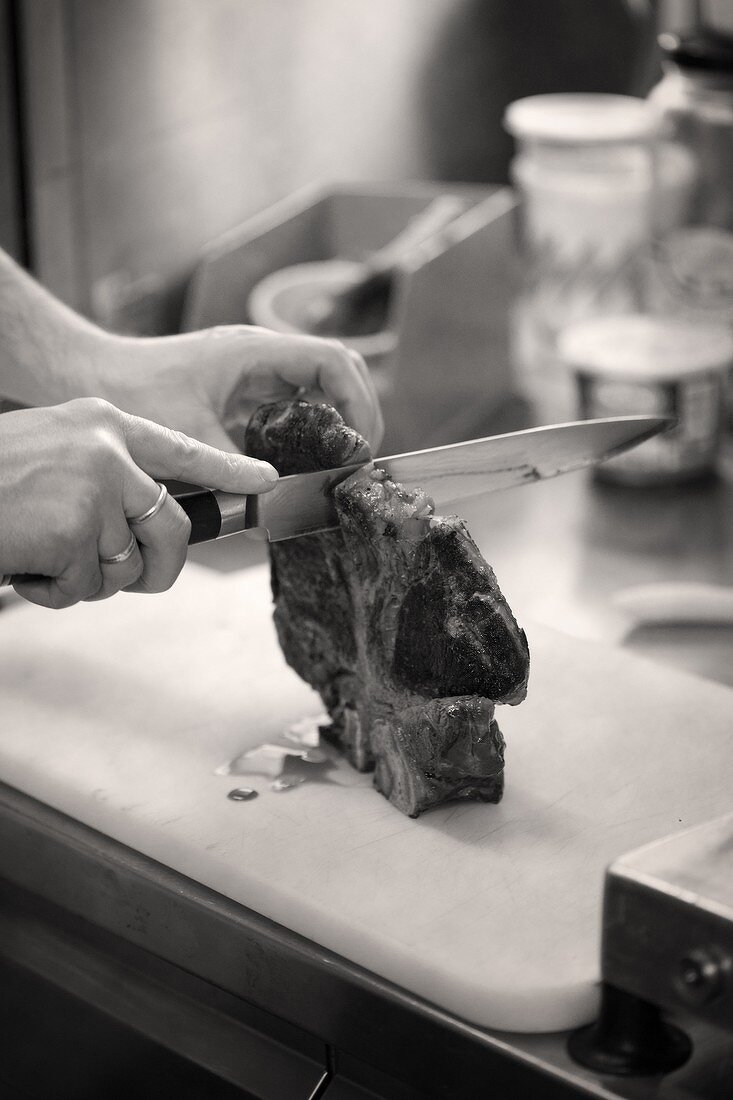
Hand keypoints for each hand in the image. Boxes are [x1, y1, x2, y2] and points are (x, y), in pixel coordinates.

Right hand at [0, 398, 277, 608]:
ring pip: (125, 566)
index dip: (227, 470)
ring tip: (36, 551)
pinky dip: (52, 591)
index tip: (264, 483)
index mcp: (102, 423)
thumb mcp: (49, 453)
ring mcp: (94, 487)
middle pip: (172, 528)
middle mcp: (107, 449)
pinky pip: (85, 587)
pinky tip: (21, 562)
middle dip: (160, 569)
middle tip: (136, 579)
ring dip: (84, 578)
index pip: (181, 448)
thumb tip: (144, 526)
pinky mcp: (74, 529)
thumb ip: (101, 476)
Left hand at [94, 326, 383, 453]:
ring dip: (338, 417)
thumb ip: (234, 471)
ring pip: (320, 383)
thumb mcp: (189, 438)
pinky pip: (294, 399)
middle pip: (339, 368)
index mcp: (255, 351)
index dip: (359, 402)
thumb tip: (272, 505)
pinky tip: (305, 460)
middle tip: (358, 458)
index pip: (335, 361)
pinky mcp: (242, 387)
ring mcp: (254, 367)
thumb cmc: (132, 393)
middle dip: (359, 410)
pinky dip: (311, 425)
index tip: (359, 444)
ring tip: (341, 461)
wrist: (90, 375)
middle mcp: (261, 353)